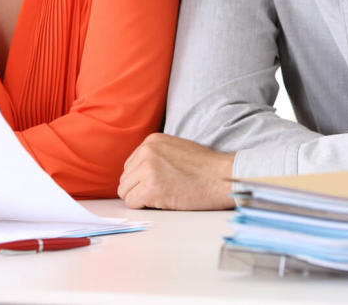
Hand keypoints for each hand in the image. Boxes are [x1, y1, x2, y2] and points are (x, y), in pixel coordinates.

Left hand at [118, 133, 235, 209]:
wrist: (222, 177)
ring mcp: (147, 169)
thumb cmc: (205, 168)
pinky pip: (132, 203)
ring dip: (140, 199)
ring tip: (163, 197)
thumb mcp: (175, 150)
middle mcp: (146, 151)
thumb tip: (136, 174)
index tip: (158, 184)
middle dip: (138, 190)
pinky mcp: (151, 187)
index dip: (141, 179)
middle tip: (161, 194)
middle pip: (125, 179)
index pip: (130, 165)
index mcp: (151, 141)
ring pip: (126, 192)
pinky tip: (162, 203)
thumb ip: (155, 156)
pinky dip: (143, 207)